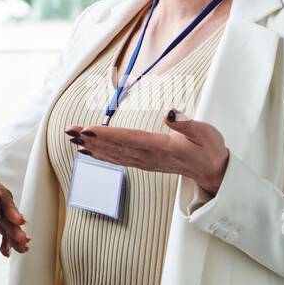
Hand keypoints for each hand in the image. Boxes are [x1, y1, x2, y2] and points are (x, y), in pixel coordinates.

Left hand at [67, 108, 229, 193]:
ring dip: (92, 146)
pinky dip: (102, 155)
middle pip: (115, 147)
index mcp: (160, 147)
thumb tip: (169, 112)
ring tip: (73, 139)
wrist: (213, 171)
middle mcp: (148, 156)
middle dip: (91, 139)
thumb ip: (186, 123)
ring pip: (113, 154)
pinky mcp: (145, 163)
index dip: (107, 135)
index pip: (128, 139)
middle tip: (70, 131)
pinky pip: (119, 159)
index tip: (88, 130)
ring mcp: (145, 162)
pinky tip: (89, 152)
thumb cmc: (209, 149)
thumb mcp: (204, 132)